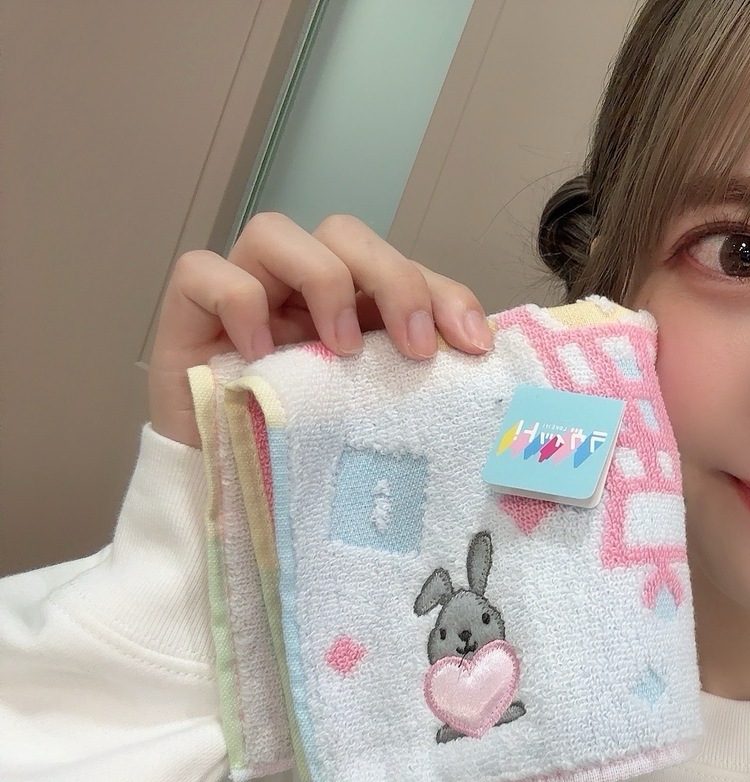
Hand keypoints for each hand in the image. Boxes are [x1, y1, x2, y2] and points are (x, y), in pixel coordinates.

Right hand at [148, 212, 491, 447]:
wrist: (240, 503)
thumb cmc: (311, 453)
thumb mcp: (380, 412)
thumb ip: (419, 376)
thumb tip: (481, 355)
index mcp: (352, 304)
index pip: (404, 266)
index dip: (445, 293)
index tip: (474, 346)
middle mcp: (298, 289)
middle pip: (344, 233)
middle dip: (392, 278)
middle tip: (415, 348)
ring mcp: (243, 294)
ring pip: (274, 231)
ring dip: (321, 281)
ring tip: (342, 349)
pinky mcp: (188, 315)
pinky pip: (203, 270)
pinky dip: (238, 301)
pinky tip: (261, 353)